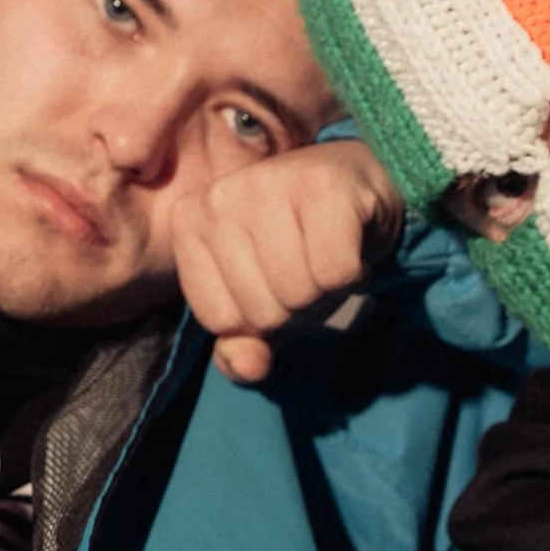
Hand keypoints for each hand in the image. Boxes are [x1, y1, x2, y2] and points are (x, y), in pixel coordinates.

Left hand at [172, 140, 405, 383]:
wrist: (360, 186)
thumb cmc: (301, 245)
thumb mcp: (262, 299)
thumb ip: (242, 344)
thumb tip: (250, 368)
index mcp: (189, 222)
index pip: (222, 321)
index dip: (261, 321)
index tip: (277, 281)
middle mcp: (219, 196)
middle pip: (264, 311)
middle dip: (299, 307)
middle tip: (311, 268)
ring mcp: (268, 183)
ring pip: (299, 293)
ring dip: (328, 292)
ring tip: (329, 257)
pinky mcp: (322, 185)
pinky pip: (335, 273)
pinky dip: (354, 274)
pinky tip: (351, 246)